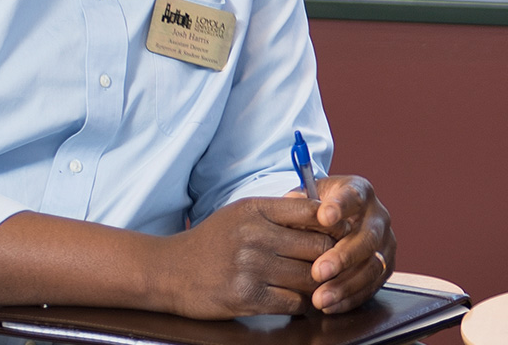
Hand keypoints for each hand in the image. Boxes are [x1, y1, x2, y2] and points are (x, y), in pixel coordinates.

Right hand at [150, 197, 336, 318]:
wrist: (168, 271)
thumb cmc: (211, 242)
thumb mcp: (240, 213)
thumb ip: (279, 210)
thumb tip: (318, 205)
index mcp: (255, 209)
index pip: (313, 211)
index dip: (334, 224)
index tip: (339, 234)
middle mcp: (254, 235)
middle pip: (318, 246)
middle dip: (331, 258)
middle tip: (334, 265)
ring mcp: (250, 267)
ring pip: (310, 277)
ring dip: (317, 284)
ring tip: (317, 283)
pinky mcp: (246, 297)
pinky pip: (293, 302)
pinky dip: (299, 302)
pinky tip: (292, 298)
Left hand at [285, 174, 394, 312]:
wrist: (335, 218)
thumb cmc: (318, 207)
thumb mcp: (307, 196)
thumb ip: (298, 202)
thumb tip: (291, 205)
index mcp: (360, 192)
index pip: (353, 196)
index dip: (341, 206)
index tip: (324, 216)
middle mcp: (378, 216)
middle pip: (368, 237)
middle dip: (343, 257)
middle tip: (318, 271)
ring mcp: (386, 243)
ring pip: (373, 266)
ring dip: (346, 285)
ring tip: (321, 297)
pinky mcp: (386, 266)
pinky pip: (373, 286)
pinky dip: (351, 298)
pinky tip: (331, 305)